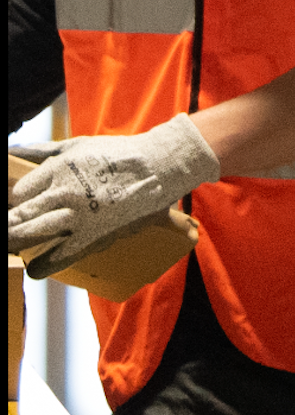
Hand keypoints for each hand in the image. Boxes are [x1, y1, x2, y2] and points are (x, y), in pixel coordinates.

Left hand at [8, 115, 218, 274]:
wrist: (161, 167)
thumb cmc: (118, 154)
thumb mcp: (75, 145)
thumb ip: (39, 151)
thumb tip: (9, 152)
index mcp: (56, 170)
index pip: (17, 193)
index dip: (9, 202)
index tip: (11, 207)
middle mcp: (63, 194)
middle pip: (17, 217)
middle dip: (7, 225)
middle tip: (7, 229)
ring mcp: (78, 217)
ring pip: (31, 235)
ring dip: (14, 242)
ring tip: (9, 244)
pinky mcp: (95, 236)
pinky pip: (62, 256)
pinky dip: (44, 265)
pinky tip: (35, 269)